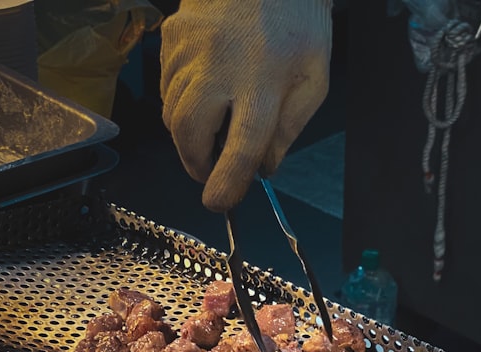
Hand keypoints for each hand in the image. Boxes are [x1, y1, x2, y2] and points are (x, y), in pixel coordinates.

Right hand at [160, 0, 332, 211]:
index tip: (220, 202)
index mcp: (263, 80)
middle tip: (211, 174)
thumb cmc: (297, 20)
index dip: (228, 181)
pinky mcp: (170, 38)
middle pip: (190, 133)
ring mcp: (188, 50)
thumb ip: (291, 126)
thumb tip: (265, 167)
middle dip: (196, 164)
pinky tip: (202, 98)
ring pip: (172, 113)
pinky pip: (166, 87)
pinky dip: (179, 104)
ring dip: (187, 137)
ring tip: (209, 136)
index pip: (242, 144)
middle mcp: (218, 66)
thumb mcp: (314, 77)